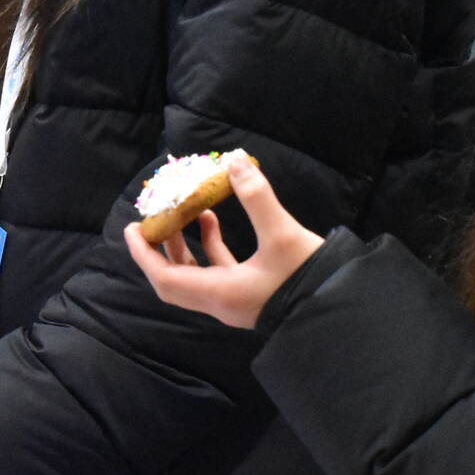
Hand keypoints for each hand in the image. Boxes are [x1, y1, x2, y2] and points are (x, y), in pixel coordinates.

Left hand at [122, 156, 323, 329]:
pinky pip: (220, 272)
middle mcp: (222, 302)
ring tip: (188, 210)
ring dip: (187, 244)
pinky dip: (212, 247)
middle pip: (175, 278)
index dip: (143, 254)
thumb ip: (256, 196)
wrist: (342, 313)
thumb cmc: (309, 278)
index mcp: (220, 294)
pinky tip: (215, 220)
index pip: (165, 278)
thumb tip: (234, 160)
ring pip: (197, 274)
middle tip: (152, 219)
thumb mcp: (282, 234)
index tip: (131, 229)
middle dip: (161, 247)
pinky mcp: (253, 295)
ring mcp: (237, 301)